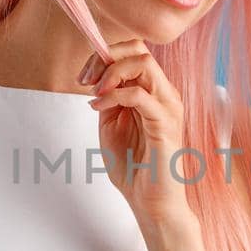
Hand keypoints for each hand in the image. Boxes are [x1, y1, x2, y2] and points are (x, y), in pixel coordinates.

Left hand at [82, 38, 195, 229]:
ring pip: (144, 64)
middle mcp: (164, 93)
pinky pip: (140, 95)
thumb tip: (96, 77)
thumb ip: (107, 98)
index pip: (134, 51)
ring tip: (94, 94)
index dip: (105, 55)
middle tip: (86, 80)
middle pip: (139, 50)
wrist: (149, 201)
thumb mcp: (111, 124)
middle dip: (106, 58)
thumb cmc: (133, 166)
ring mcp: (168, 106)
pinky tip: (99, 108)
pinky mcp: (165, 123)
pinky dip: (114, 95)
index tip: (83, 76)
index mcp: (153, 91)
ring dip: (111, 73)